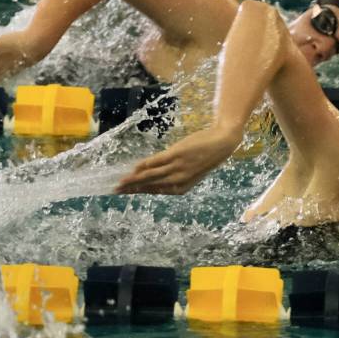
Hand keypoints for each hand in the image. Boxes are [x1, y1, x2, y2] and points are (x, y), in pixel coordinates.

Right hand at [114, 126, 241, 194]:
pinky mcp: (176, 155)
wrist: (222, 143)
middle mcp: (178, 181)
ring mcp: (177, 168)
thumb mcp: (191, 171)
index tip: (126, 193)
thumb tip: (154, 175)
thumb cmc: (206, 156)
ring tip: (120, 183)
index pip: (155, 191)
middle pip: (150, 186)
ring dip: (133, 179)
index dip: (139, 192)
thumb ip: (175, 175)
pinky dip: (143, 165)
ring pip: (150, 176)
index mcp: (182, 188)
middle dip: (131, 189)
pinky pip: (155, 162)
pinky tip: (134, 168)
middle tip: (116, 191)